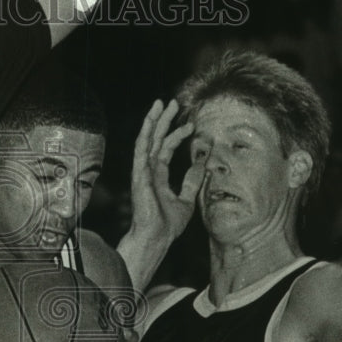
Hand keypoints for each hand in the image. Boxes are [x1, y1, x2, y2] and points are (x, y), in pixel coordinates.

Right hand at [128, 99, 204, 246]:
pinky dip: (145, 135)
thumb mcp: (187, 200)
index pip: (165, 148)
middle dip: (163, 120)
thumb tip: (203, 164)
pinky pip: (140, 150)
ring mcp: (142, 172)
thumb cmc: (167, 225)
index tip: (192, 126)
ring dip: (152, 121)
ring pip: (145, 140)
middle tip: (172, 103)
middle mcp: (148, 170)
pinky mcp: (139, 175)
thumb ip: (192, 181)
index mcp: (157, 175)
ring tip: (160, 104)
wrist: (156, 238)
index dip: (177, 135)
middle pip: (154, 139)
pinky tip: (150, 122)